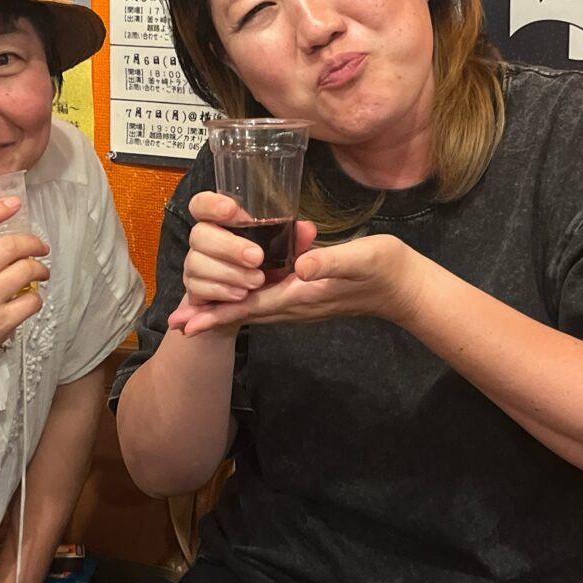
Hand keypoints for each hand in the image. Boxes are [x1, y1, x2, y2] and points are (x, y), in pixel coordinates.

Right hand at [0, 197, 49, 386]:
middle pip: (10, 246)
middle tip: (40, 247)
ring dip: (40, 269)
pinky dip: (35, 298)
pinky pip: (32, 300)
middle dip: (33, 243)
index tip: (14, 202)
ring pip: (26, 271)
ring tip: (40, 273)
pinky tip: (29, 299)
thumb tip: (2, 239)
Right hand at [166, 191, 316, 331]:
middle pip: (199, 234)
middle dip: (228, 246)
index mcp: (221, 222)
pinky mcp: (195, 290)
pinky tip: (240, 294)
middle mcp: (204, 241)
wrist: (251, 301)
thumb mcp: (283, 253)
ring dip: (228, 273)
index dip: (211, 205)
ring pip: (196, 263)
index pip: (202, 204)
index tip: (232, 210)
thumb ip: (294, 239)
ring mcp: (195, 265)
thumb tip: (307, 229)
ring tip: (256, 281)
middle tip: (257, 258)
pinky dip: (220, 291)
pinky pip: (197, 288)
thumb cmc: (265, 267)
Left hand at [173, 232, 423, 335]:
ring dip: (225, 310)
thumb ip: (330, 261)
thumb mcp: (361, 258)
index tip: (187, 324)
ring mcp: (302, 303)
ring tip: (194, 313)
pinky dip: (245, 300)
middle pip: (245, 312)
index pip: (251, 306)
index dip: (217, 313)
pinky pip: (268, 301)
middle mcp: (296, 304)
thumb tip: (300, 265)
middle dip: (211, 317)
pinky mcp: (308, 295)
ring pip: (255, 308)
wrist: (406, 287)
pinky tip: (234, 293)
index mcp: (302, 295)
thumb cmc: (384, 269)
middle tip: (176, 324)